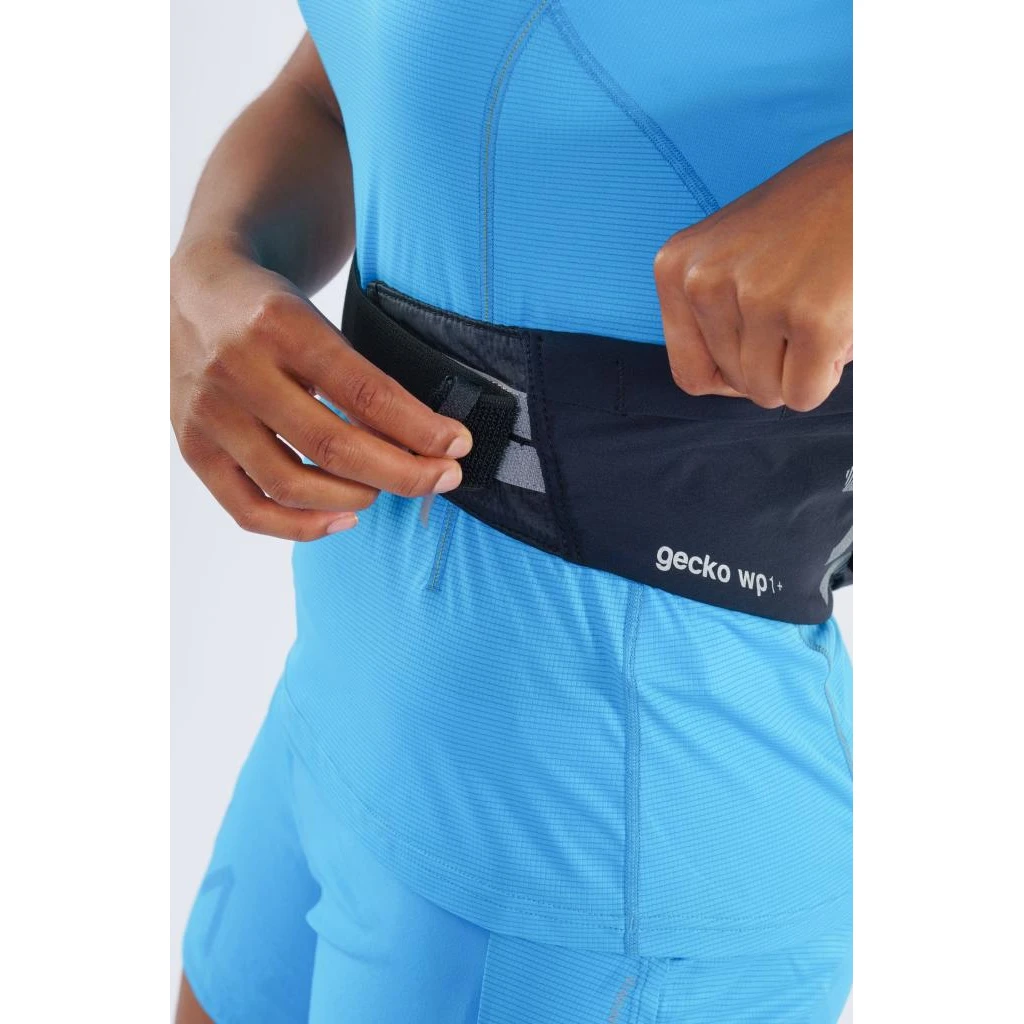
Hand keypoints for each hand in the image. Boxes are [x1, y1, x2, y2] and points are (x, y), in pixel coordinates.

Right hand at [170, 242, 471, 539]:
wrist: (193, 293)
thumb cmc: (271, 311)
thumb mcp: (318, 319)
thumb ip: (360, 377)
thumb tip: (426, 444)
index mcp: (279, 325)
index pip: (365, 392)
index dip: (419, 429)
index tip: (459, 445)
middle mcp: (236, 370)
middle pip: (333, 447)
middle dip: (402, 472)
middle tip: (443, 478)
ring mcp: (207, 415)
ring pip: (292, 485)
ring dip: (357, 499)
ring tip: (387, 488)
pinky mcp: (192, 449)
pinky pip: (250, 511)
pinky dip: (303, 527)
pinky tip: (344, 518)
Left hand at [653, 133, 851, 410]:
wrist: (878, 172)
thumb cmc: (810, 217)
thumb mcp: (732, 254)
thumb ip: (712, 313)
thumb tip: (719, 382)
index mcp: (676, 266)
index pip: (690, 371)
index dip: (731, 375)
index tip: (763, 347)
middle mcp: (704, 281)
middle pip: (733, 382)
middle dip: (776, 362)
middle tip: (805, 307)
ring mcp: (757, 298)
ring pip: (767, 392)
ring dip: (803, 367)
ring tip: (822, 307)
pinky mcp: (810, 318)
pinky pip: (803, 394)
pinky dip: (828, 375)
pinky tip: (839, 324)